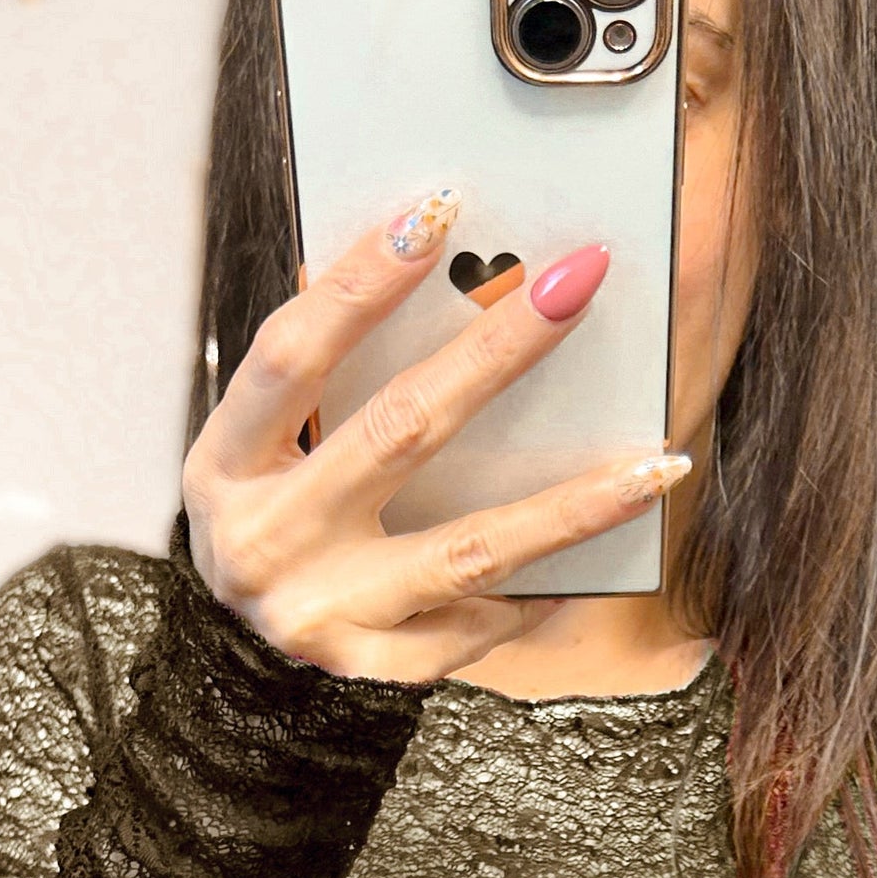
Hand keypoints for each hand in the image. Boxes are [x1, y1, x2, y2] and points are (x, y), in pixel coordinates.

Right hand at [183, 189, 689, 685]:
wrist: (235, 663)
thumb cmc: (267, 518)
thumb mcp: (259, 447)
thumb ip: (318, 373)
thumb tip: (421, 260)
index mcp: (222, 467)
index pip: (290, 355)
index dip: (358, 281)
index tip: (434, 209)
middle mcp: (264, 543)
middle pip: (399, 433)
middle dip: (497, 352)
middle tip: (577, 284)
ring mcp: (320, 615)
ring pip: (469, 551)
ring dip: (571, 506)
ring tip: (654, 465)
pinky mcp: (370, 668)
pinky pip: (475, 627)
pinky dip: (536, 591)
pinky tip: (598, 560)